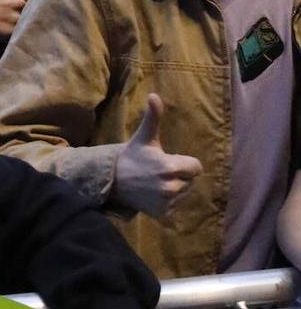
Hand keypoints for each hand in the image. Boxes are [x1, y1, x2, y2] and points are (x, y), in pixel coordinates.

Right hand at [0, 0, 29, 39]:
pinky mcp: (9, 31)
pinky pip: (20, 32)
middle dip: (19, 11)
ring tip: (3, 22)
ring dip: (18, 22)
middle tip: (3, 14)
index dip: (17, 1)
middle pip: (28, 8)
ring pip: (25, 20)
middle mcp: (16, 0)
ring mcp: (12, 16)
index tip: (4, 3)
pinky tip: (3, 29)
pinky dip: (15, 32)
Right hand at [113, 93, 202, 216]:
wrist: (113, 180)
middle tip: (159, 172)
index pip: (196, 167)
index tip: (170, 161)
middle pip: (190, 180)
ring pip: (184, 193)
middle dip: (179, 175)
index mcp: (170, 167)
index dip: (185, 163)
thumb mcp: (145, 136)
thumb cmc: (133, 156)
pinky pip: (176, 206)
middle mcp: (170, 186)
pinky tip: (154, 194)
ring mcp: (166, 201)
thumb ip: (154, 116)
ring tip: (156, 182)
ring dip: (175, 188)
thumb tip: (154, 95)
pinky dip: (168, 201)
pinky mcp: (162, 213)